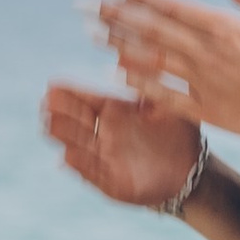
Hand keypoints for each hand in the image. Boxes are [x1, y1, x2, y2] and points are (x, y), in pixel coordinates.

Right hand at [40, 78, 206, 211]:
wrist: (192, 173)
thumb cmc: (179, 134)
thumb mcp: (165, 104)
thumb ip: (147, 81)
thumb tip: (125, 56)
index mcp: (116, 112)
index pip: (87, 100)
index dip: (69, 93)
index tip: (52, 85)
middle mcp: (106, 134)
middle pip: (76, 121)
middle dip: (61, 112)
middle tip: (47, 102)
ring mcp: (106, 159)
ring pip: (77, 146)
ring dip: (64, 136)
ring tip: (49, 124)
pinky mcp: (111, 183)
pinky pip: (91, 173)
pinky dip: (79, 165)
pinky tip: (66, 156)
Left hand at [97, 0, 239, 163]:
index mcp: (224, 28)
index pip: (171, 6)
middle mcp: (207, 54)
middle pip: (152, 30)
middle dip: (115, 15)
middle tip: (84, 4)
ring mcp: (203, 83)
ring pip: (151, 59)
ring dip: (118, 45)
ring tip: (91, 32)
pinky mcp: (205, 110)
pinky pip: (163, 96)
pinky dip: (138, 85)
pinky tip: (115, 74)